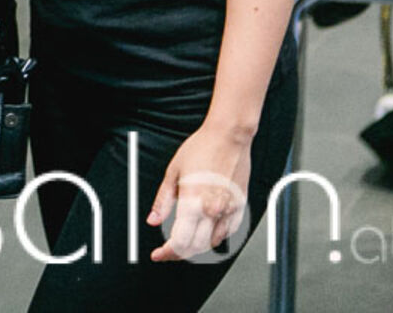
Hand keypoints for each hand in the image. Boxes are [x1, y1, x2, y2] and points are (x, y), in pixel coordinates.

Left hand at [147, 123, 252, 260]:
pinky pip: (228, 233)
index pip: (180, 241)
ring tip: (184, 242)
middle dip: (180, 252)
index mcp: (194, 201)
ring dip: (197, 247)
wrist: (229, 137)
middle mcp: (213, 210)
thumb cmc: (201, 148)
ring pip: (212, 243)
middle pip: (196, 247)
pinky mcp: (240, 207)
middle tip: (168, 250)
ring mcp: (229, 210)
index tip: (158, 254)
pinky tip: (205, 233)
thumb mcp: (173, 172)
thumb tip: (152, 219)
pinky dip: (215, 238)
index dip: (167, 252)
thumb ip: (162, 201)